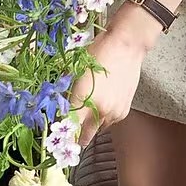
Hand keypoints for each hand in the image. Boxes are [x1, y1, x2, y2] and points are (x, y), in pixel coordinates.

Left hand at [70, 2, 160, 146]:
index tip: (58, 139)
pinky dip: (104, 118)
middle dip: (76, 136)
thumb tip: (61, 109)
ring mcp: (114, 112)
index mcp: (84, 98)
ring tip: (88, 114)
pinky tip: (102, 106)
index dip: (63, 136)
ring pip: (98, 129)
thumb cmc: (100, 51)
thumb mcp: (77, 70)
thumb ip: (69, 93)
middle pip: (84, 136)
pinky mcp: (124, 110)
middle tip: (71, 133)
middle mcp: (100, 110)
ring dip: (91, 126)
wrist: (127, 45)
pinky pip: (110, 122)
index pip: (69, 128)